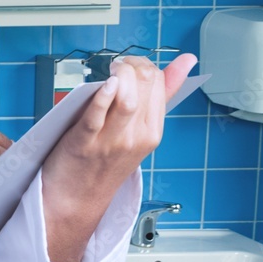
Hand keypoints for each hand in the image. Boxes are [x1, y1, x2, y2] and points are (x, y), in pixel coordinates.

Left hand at [40, 53, 197, 261]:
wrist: (75, 200)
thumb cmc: (102, 165)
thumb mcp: (137, 133)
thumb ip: (159, 97)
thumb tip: (187, 61)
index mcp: (152, 132)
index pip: (159, 82)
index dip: (143, 65)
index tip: (128, 67)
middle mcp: (136, 137)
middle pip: (145, 84)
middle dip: (132, 65)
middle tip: (116, 67)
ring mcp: (111, 142)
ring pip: (128, 99)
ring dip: (119, 76)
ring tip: (110, 73)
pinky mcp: (84, 143)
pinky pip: (97, 116)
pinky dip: (102, 98)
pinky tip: (104, 86)